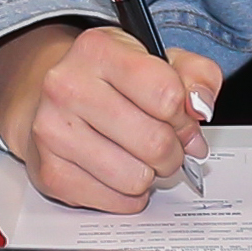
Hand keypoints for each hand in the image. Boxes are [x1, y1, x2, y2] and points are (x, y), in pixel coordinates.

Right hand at [0, 21, 224, 212]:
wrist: (51, 99)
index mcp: (97, 49)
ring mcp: (52, 131)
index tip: (182, 119)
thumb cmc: (111, 81)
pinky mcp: (50, 172)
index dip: (185, 116)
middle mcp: (67, 86)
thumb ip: (196, 76)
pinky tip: (118, 171)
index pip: (167, 94)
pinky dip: (128, 195)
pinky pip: (116, 202)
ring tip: (140, 157)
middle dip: (173, 151)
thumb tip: (201, 108)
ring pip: (137, 178)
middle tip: (167, 145)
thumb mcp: (158, 60)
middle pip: (155, 142)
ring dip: (150, 174)